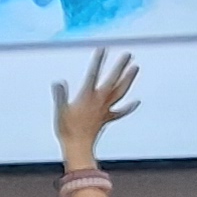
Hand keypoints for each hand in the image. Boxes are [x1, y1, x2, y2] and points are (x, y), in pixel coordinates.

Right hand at [51, 47, 139, 166]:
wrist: (78, 147)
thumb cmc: (67, 130)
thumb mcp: (60, 111)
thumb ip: (60, 96)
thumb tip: (59, 83)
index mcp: (87, 96)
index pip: (94, 74)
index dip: (98, 61)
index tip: (103, 49)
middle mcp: (99, 101)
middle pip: (113, 80)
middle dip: (120, 67)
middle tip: (128, 54)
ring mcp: (105, 109)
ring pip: (120, 92)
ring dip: (128, 79)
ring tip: (135, 68)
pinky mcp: (107, 118)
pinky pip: (120, 112)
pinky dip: (129, 107)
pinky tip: (137, 102)